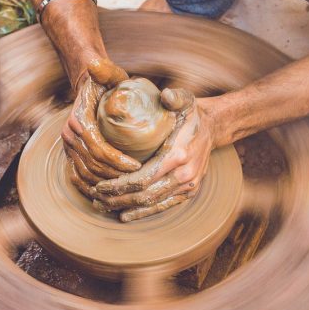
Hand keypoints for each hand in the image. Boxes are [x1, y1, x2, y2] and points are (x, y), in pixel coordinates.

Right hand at [62, 58, 141, 195]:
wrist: (87, 87)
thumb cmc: (103, 82)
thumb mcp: (108, 74)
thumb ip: (106, 70)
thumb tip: (96, 64)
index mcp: (78, 120)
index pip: (98, 148)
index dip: (117, 161)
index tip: (138, 166)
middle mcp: (69, 135)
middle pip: (92, 165)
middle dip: (115, 176)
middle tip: (137, 180)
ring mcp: (68, 147)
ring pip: (85, 174)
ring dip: (106, 184)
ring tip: (126, 187)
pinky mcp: (70, 154)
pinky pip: (76, 177)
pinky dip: (89, 188)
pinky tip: (106, 195)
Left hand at [93, 89, 214, 221]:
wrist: (213, 128)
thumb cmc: (191, 114)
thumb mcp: (185, 100)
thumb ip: (175, 97)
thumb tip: (165, 94)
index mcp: (178, 155)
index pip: (143, 178)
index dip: (119, 185)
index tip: (100, 185)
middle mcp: (184, 175)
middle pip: (144, 195)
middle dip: (117, 199)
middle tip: (96, 199)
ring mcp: (188, 186)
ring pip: (152, 203)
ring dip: (126, 207)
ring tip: (104, 206)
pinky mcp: (188, 192)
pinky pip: (164, 206)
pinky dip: (143, 213)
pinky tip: (125, 215)